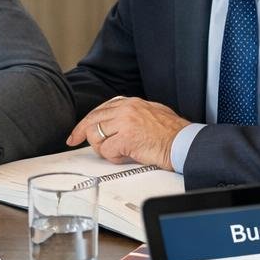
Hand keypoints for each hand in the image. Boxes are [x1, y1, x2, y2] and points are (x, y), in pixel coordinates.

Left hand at [65, 96, 188, 168]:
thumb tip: (114, 125)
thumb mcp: (151, 114)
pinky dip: (113, 157)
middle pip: (92, 119)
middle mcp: (127, 108)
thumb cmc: (173, 134)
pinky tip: (125, 156)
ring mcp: (126, 122)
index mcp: (132, 102)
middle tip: (73, 141)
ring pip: (96, 136)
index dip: (87, 121)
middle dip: (81, 133)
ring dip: (103, 148)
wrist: (185, 144)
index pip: (101, 109)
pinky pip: (106, 150)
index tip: (78, 131)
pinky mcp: (126, 138)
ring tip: (119, 152)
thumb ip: (132, 115)